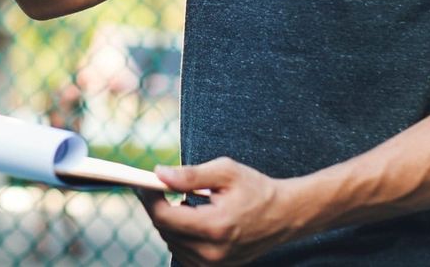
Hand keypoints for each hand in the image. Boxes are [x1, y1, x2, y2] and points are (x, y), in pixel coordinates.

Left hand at [137, 159, 295, 265]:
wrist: (285, 215)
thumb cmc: (255, 188)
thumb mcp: (225, 172)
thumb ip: (190, 174)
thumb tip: (159, 174)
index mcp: (214, 226)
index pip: (164, 218)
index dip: (149, 198)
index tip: (144, 182)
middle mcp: (212, 252)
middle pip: (165, 231)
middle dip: (158, 207)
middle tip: (159, 186)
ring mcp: (214, 264)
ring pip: (172, 243)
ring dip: (170, 221)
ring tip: (184, 201)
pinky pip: (183, 252)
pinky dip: (180, 235)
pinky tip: (193, 218)